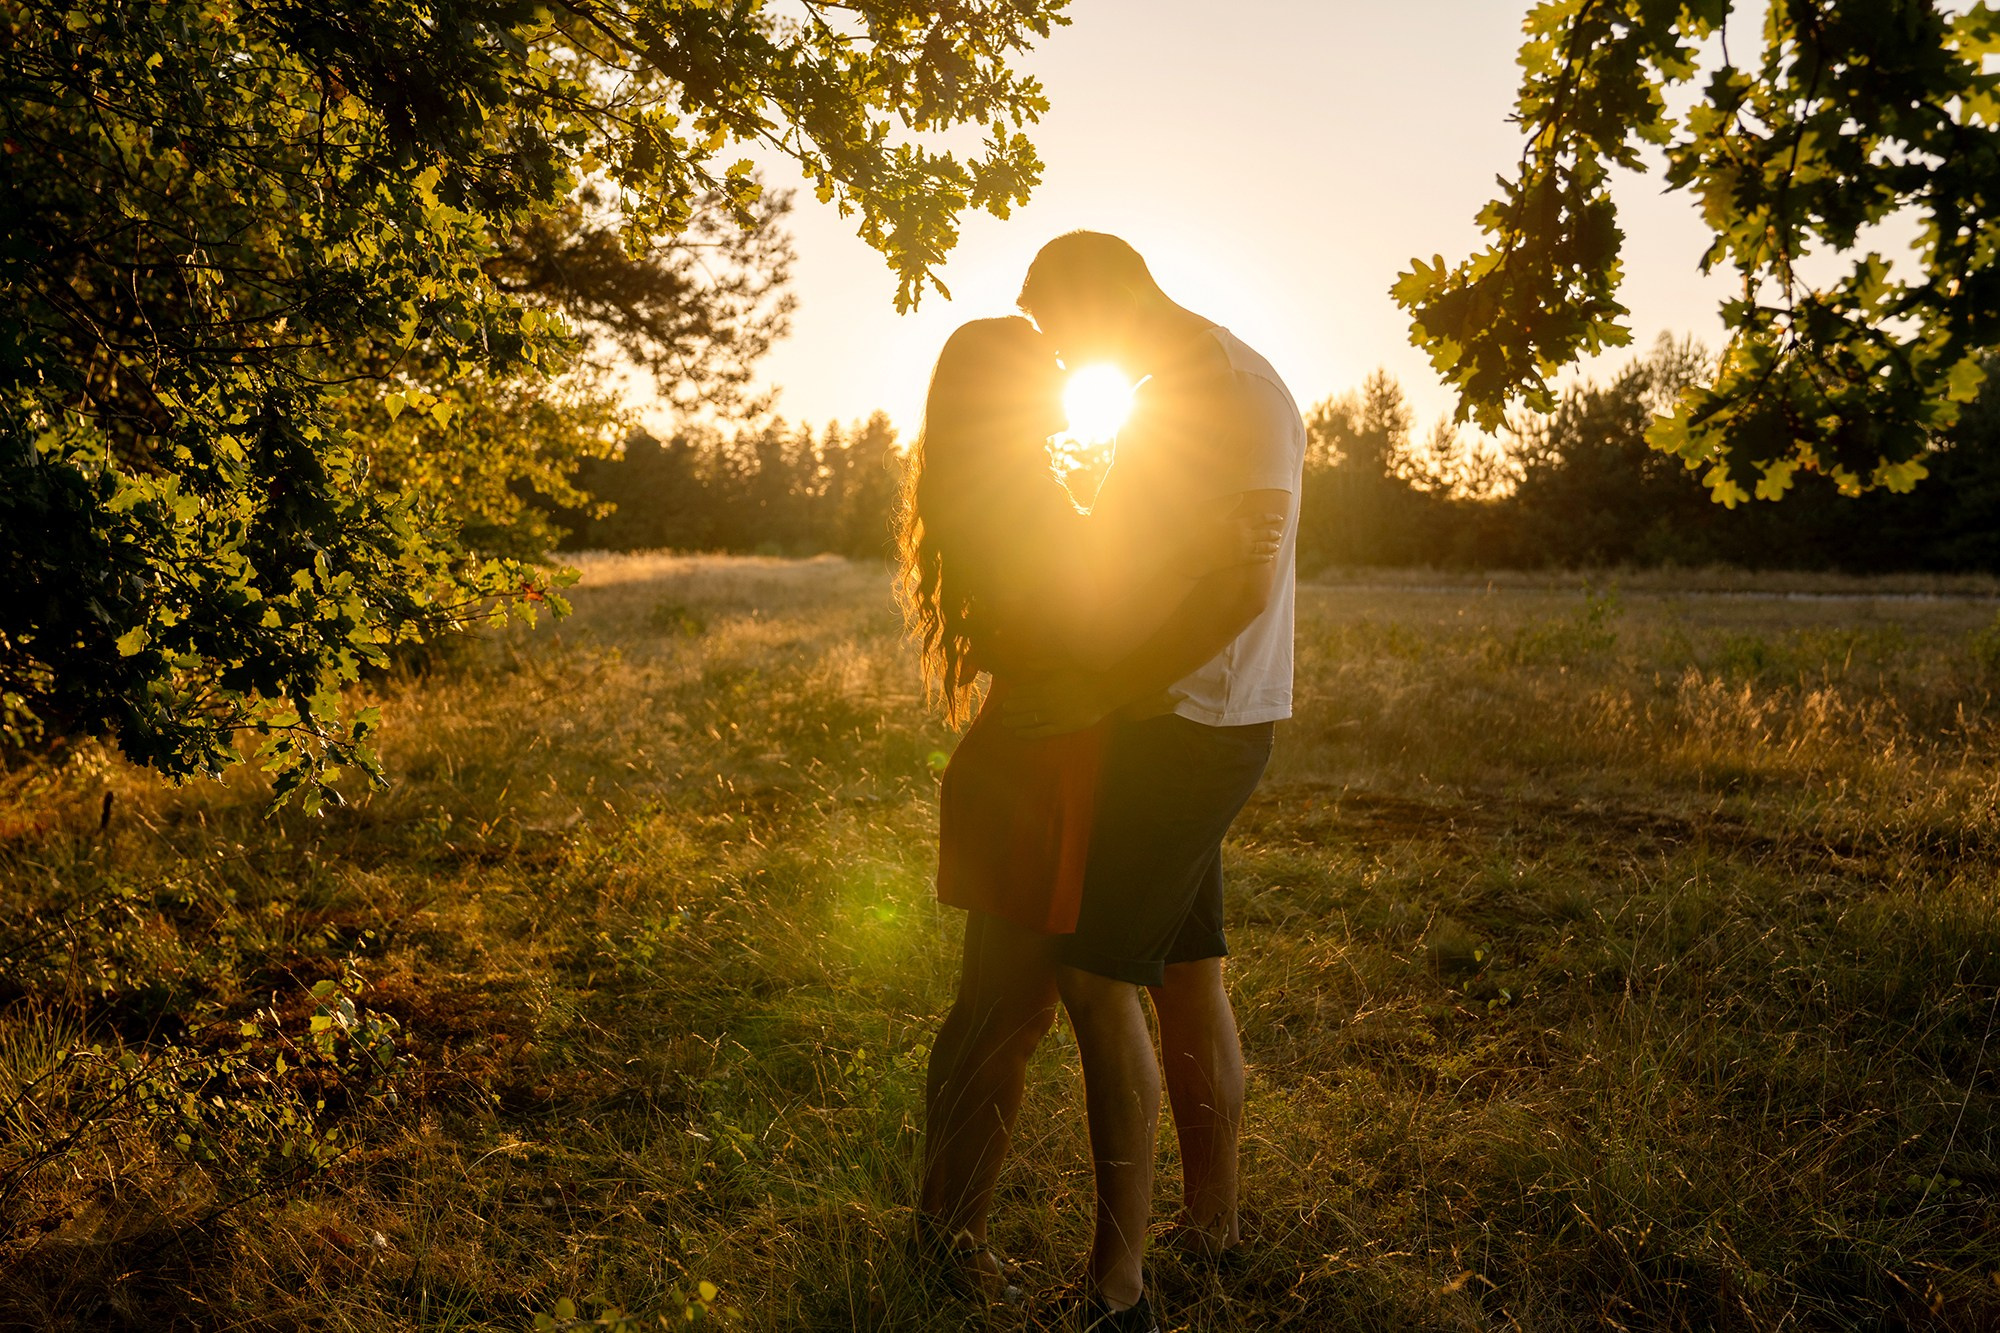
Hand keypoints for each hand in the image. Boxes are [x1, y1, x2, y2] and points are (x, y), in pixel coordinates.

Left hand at [1001, 671, 1116, 738]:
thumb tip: (1026, 665)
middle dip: (1012, 708)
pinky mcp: (1061, 727)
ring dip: (1015, 721)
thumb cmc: (1083, 676)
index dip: (1015, 695)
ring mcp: (1053, 715)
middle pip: (1024, 706)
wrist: (1102, 691)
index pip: (1025, 691)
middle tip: (1002, 710)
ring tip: (1005, 723)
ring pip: (1029, 719)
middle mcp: (1046, 701)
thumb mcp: (1062, 665)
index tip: (1006, 697)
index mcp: (1046, 686)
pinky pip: (1041, 731)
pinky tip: (1019, 734)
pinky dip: (1028, 733)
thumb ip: (1043, 665)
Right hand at [1175, 496, 1283, 575]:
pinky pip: (1256, 559)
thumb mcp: (1213, 514)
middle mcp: (1244, 536)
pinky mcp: (1239, 560)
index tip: (1278, 518)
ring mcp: (1243, 549)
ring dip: (1270, 546)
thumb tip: (1241, 495)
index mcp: (1239, 523)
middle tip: (1279, 534)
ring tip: (1276, 546)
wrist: (1197, 554)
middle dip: (1272, 534)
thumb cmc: (1201, 531)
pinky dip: (1264, 558)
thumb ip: (1228, 504)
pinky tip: (1269, 557)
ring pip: (1262, 547)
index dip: (1270, 518)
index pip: (1260, 519)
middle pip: (1264, 534)